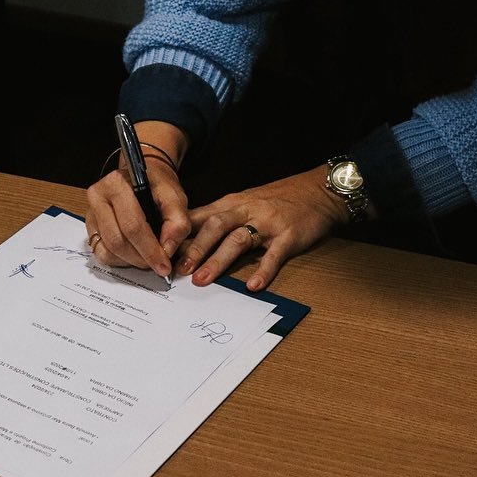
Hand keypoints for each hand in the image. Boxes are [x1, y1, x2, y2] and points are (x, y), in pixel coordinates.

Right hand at [85, 121, 189, 277]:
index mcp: (116, 184)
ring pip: (108, 251)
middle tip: (159, 265)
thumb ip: (177, 222)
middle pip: (117, 241)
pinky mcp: (90, 227)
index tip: (164, 266)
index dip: (150, 249)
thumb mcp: (175, 197)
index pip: (132, 225)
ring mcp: (91, 214)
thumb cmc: (158, 186)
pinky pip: (102, 254)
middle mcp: (97, 197)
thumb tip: (167, 250)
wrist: (143, 179)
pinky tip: (135, 254)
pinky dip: (121, 260)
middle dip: (141, 259)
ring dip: (131, 261)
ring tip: (149, 258)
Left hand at [176, 165, 367, 290]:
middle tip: (177, 270)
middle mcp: (245, 211)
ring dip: (218, 260)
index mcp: (230, 204)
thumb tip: (183, 240)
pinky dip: (264, 270)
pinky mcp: (289, 235)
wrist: (317, 190)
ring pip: (238, 239)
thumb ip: (216, 220)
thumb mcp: (242, 203)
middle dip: (194, 249)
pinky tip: (254, 285)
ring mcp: (268, 223)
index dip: (177, 234)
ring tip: (202, 280)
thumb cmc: (276, 200)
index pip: (198, 217)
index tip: (159, 251)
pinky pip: (275, 254)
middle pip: (214, 227)